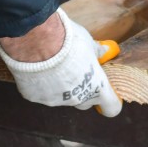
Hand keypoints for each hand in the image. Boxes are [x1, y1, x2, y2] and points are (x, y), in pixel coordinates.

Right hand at [0, 10, 122, 115]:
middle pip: (84, 102)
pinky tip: (37, 67)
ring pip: (61, 98)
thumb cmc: (68, 40)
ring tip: (52, 64)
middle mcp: (77, 98)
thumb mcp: (88, 42)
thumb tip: (105, 52)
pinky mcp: (36, 97)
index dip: (110, 100)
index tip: (105, 92)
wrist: (37, 39)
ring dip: (59, 85)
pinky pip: (41, 92)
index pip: (111, 107)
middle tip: (75, 72)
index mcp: (97, 87)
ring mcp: (55, 100)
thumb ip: (96, 52)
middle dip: (82, 90)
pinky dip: (40, 83)